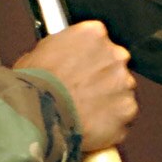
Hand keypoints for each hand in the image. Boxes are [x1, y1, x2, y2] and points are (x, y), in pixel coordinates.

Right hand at [18, 20, 136, 151]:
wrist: (38, 116)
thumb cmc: (34, 85)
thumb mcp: (41, 53)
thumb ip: (64, 51)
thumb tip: (64, 59)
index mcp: (94, 34)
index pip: (99, 41)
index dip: (89, 57)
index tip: (82, 68)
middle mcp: (115, 55)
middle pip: (114, 66)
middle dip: (103, 78)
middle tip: (84, 93)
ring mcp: (124, 83)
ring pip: (121, 91)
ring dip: (109, 101)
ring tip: (86, 113)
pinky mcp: (128, 110)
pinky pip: (123, 116)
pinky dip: (112, 123)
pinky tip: (92, 127)